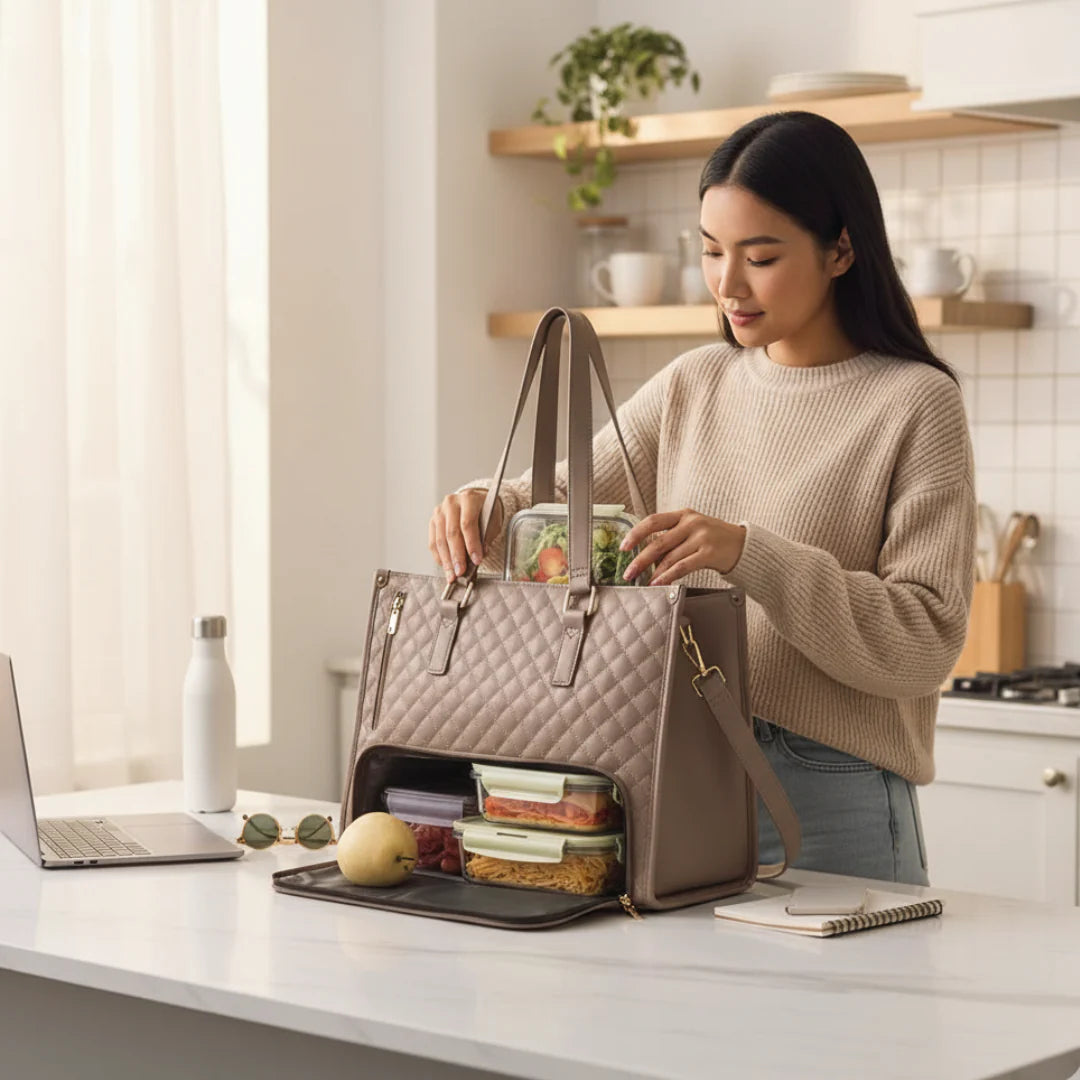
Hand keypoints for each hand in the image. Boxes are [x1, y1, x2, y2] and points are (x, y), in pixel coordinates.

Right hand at [429, 489, 503, 582]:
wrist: (474, 502)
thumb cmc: (485, 512)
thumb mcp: (492, 521)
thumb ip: (486, 537)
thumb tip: (478, 556)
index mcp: (469, 498)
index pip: (468, 524)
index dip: (472, 544)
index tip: (477, 560)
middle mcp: (451, 503)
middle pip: (452, 533)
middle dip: (457, 556)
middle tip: (461, 572)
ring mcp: (439, 512)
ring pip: (440, 540)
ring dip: (446, 560)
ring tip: (452, 574)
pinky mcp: (432, 521)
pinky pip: (433, 542)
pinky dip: (439, 557)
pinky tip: (445, 566)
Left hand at [619, 509, 746, 586]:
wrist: (743, 544)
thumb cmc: (712, 538)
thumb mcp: (691, 529)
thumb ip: (671, 537)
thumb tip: (644, 555)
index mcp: (683, 514)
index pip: (653, 521)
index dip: (635, 534)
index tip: (623, 547)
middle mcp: (691, 523)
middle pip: (658, 541)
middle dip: (640, 559)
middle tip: (628, 573)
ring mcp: (701, 537)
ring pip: (669, 557)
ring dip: (653, 572)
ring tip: (643, 582)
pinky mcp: (709, 553)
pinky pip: (683, 566)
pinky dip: (668, 576)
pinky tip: (659, 583)